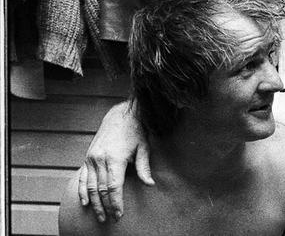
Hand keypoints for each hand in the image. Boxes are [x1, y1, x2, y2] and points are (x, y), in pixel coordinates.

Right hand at [78, 100, 153, 221]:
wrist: (120, 114)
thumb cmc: (135, 131)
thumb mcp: (144, 147)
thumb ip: (144, 167)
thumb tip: (150, 184)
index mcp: (115, 158)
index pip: (113, 187)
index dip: (116, 202)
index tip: (120, 214)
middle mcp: (100, 159)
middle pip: (101, 189)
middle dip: (106, 206)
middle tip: (111, 220)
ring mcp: (91, 158)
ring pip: (90, 186)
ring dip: (95, 203)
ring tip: (100, 216)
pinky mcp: (88, 157)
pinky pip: (82, 177)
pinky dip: (83, 191)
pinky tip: (85, 203)